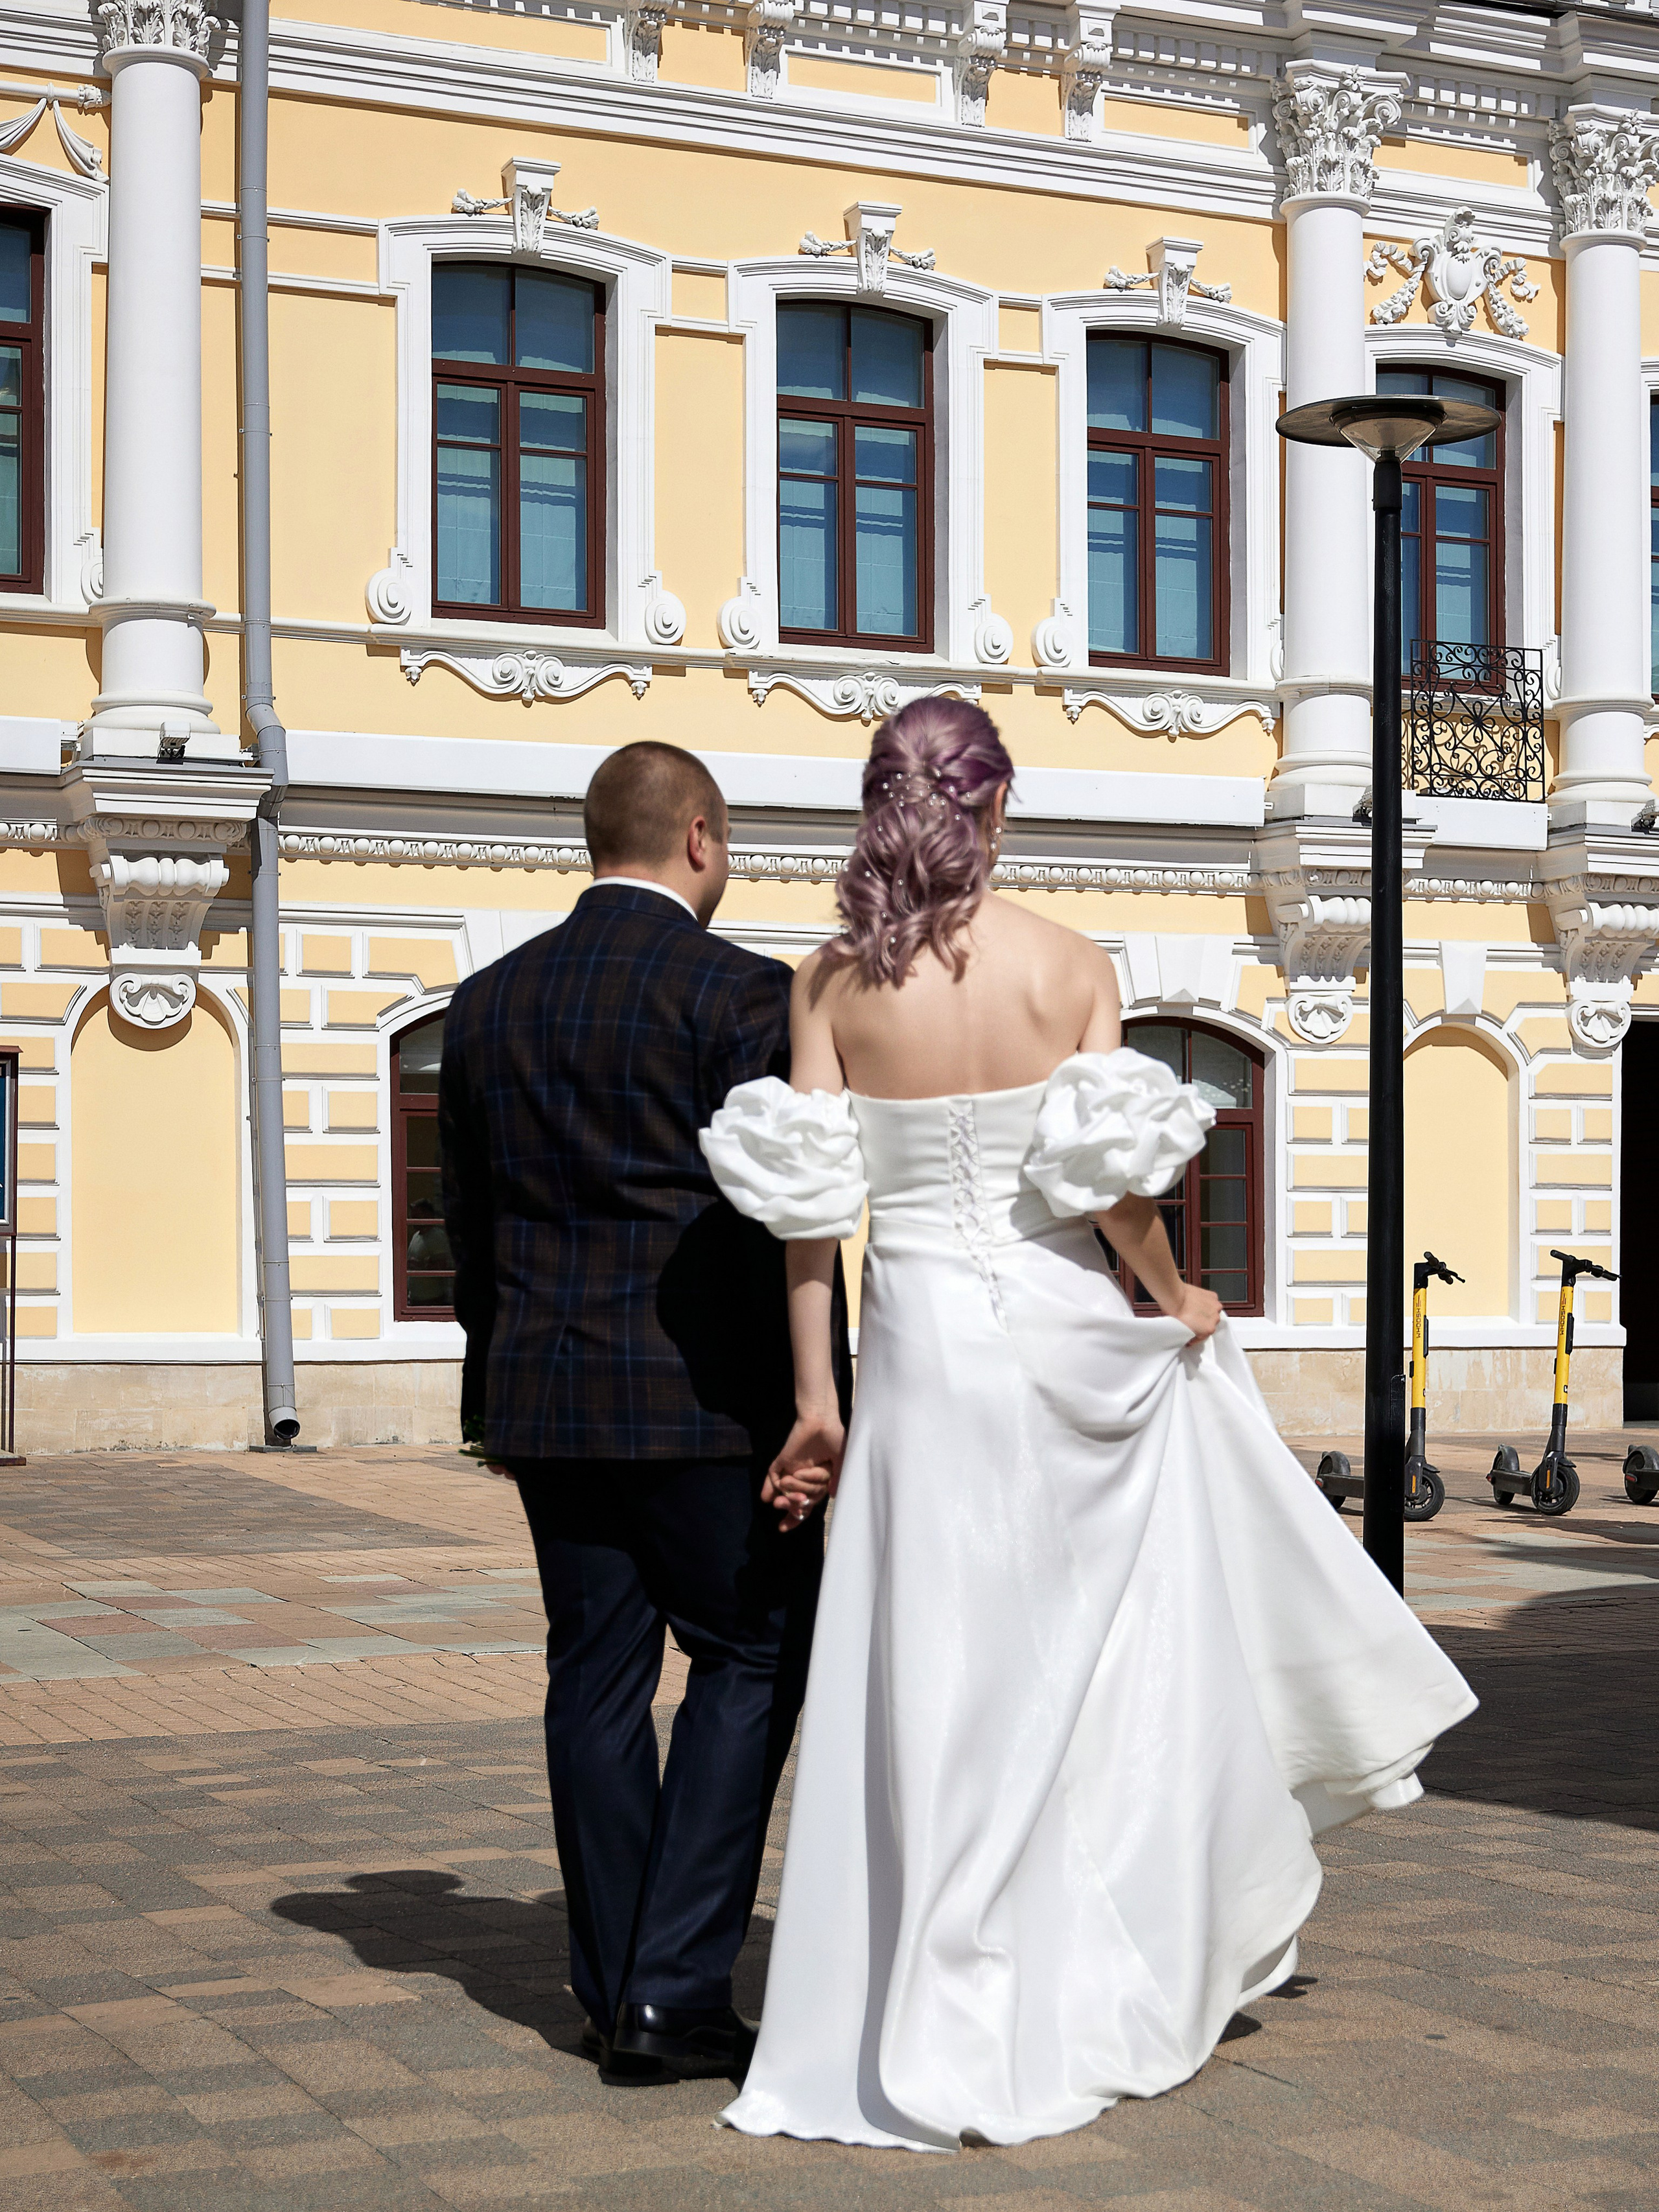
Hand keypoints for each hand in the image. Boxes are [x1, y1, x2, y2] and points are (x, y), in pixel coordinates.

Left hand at [763, 1408, 844, 1531]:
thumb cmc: (835, 1437)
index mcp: (818, 1480)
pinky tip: (766, 1496)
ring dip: (788, 1496)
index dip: (796, 1517)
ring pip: (786, 1490)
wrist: (822, 1418)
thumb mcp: (841, 1461)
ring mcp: (793, 1468)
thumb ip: (837, 1479)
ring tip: (784, 1497)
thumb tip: (831, 1497)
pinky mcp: (784, 1459)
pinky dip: (769, 1486)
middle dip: (792, 1508)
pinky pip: (773, 1474)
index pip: (807, 1503)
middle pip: (796, 1500)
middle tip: (790, 1507)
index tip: (783, 1529)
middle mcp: (804, 1477)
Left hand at [1171, 1285, 1221, 1343]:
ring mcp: (1215, 1306)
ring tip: (1195, 1309)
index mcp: (1209, 1330)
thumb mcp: (1182, 1330)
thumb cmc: (1176, 1313)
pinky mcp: (1213, 1296)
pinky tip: (1198, 1301)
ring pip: (1212, 1312)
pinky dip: (1207, 1302)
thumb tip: (1188, 1333)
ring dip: (1206, 1312)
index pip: (1203, 1336)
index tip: (1190, 1334)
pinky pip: (1212, 1301)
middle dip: (1202, 1323)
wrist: (1174, 1297)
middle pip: (1209, 1323)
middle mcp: (1215, 1319)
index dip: (1195, 1336)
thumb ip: (1190, 1334)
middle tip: (1191, 1319)